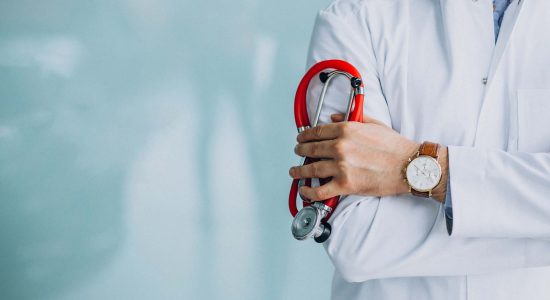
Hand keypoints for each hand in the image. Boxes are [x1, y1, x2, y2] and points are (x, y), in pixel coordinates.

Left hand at [289, 114, 419, 200]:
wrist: (408, 166)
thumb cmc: (394, 147)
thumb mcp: (373, 124)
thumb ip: (352, 119)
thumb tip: (333, 118)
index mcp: (346, 130)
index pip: (317, 132)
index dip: (305, 135)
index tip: (301, 138)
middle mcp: (340, 147)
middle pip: (311, 149)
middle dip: (300, 150)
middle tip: (297, 152)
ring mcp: (341, 167)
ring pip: (311, 169)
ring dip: (299, 170)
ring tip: (294, 171)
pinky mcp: (345, 185)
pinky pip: (320, 191)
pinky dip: (309, 192)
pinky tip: (304, 190)